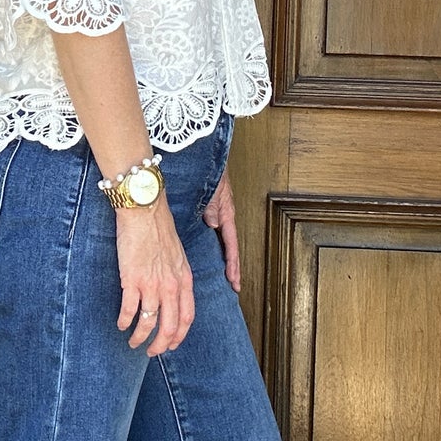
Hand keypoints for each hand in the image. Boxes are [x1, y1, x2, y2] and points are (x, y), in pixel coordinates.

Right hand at [115, 197, 194, 354]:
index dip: (179, 336)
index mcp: (184, 279)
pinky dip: (124, 321)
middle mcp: (171, 286)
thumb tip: (172, 293)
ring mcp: (152, 284)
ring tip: (132, 342)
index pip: (187, 317)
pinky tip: (120, 324)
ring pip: (148, 323)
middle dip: (160, 345)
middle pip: (170, 327)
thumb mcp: (177, 254)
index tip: (170, 344)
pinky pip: (129, 310)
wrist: (144, 210)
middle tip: (151, 352)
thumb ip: (176, 276)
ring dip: (140, 337)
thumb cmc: (159, 227)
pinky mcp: (132, 280)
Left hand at [203, 167, 240, 291]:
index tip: (234, 281)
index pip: (232, 244)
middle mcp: (224, 216)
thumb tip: (214, 224)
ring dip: (226, 257)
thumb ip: (214, 206)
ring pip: (224, 241)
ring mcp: (219, 214)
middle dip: (233, 266)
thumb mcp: (214, 190)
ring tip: (227, 276)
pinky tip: (213, 252)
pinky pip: (218, 232)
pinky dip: (218, 245)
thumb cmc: (212, 170)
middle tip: (234, 285)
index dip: (233, 263)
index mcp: (227, 213)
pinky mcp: (212, 210)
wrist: (206, 156)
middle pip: (230, 246)